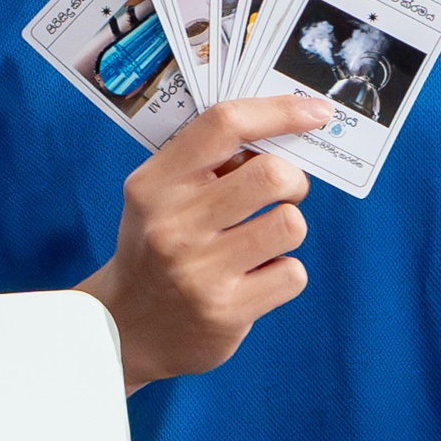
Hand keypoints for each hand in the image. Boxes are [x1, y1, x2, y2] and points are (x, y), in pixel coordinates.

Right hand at [81, 97, 327, 391]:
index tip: (315, 112)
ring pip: (290, 224)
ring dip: (287, 227)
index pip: (223, 125)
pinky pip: (292, 274)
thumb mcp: (158, 197)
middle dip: (293, 180)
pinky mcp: (226, 311)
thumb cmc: (155, 248)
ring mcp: (199, 271)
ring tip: (263, 238)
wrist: (125, 328)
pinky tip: (255, 278)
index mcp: (154, 185)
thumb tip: (282, 131)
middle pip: (271, 175)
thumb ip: (206, 164)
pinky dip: (283, 272)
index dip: (279, 112)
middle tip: (283, 192)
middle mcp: (173, 225)